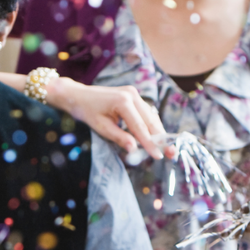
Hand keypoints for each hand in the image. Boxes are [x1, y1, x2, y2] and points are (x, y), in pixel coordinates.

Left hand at [46, 78, 169, 159]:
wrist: (78, 95)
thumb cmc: (86, 111)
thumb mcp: (101, 127)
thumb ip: (119, 138)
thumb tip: (134, 150)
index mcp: (123, 101)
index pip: (140, 127)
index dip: (150, 143)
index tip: (158, 156)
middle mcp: (132, 94)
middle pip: (150, 120)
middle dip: (161, 138)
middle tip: (171, 153)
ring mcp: (133, 93)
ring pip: (151, 116)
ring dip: (159, 132)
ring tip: (167, 148)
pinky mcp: (133, 95)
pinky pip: (146, 112)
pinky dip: (151, 124)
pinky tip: (156, 137)